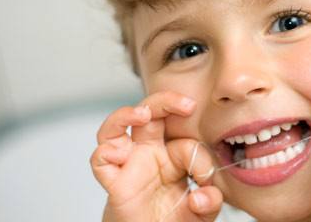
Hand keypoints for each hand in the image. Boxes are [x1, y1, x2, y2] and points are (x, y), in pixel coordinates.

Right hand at [90, 92, 221, 221]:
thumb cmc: (173, 220)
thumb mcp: (202, 211)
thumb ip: (210, 202)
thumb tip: (202, 196)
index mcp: (173, 155)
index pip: (187, 142)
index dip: (200, 158)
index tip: (206, 179)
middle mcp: (149, 153)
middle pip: (150, 113)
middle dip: (166, 101)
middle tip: (187, 104)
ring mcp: (129, 164)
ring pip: (116, 127)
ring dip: (126, 114)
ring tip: (142, 113)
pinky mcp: (113, 181)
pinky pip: (100, 160)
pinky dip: (105, 152)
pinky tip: (119, 153)